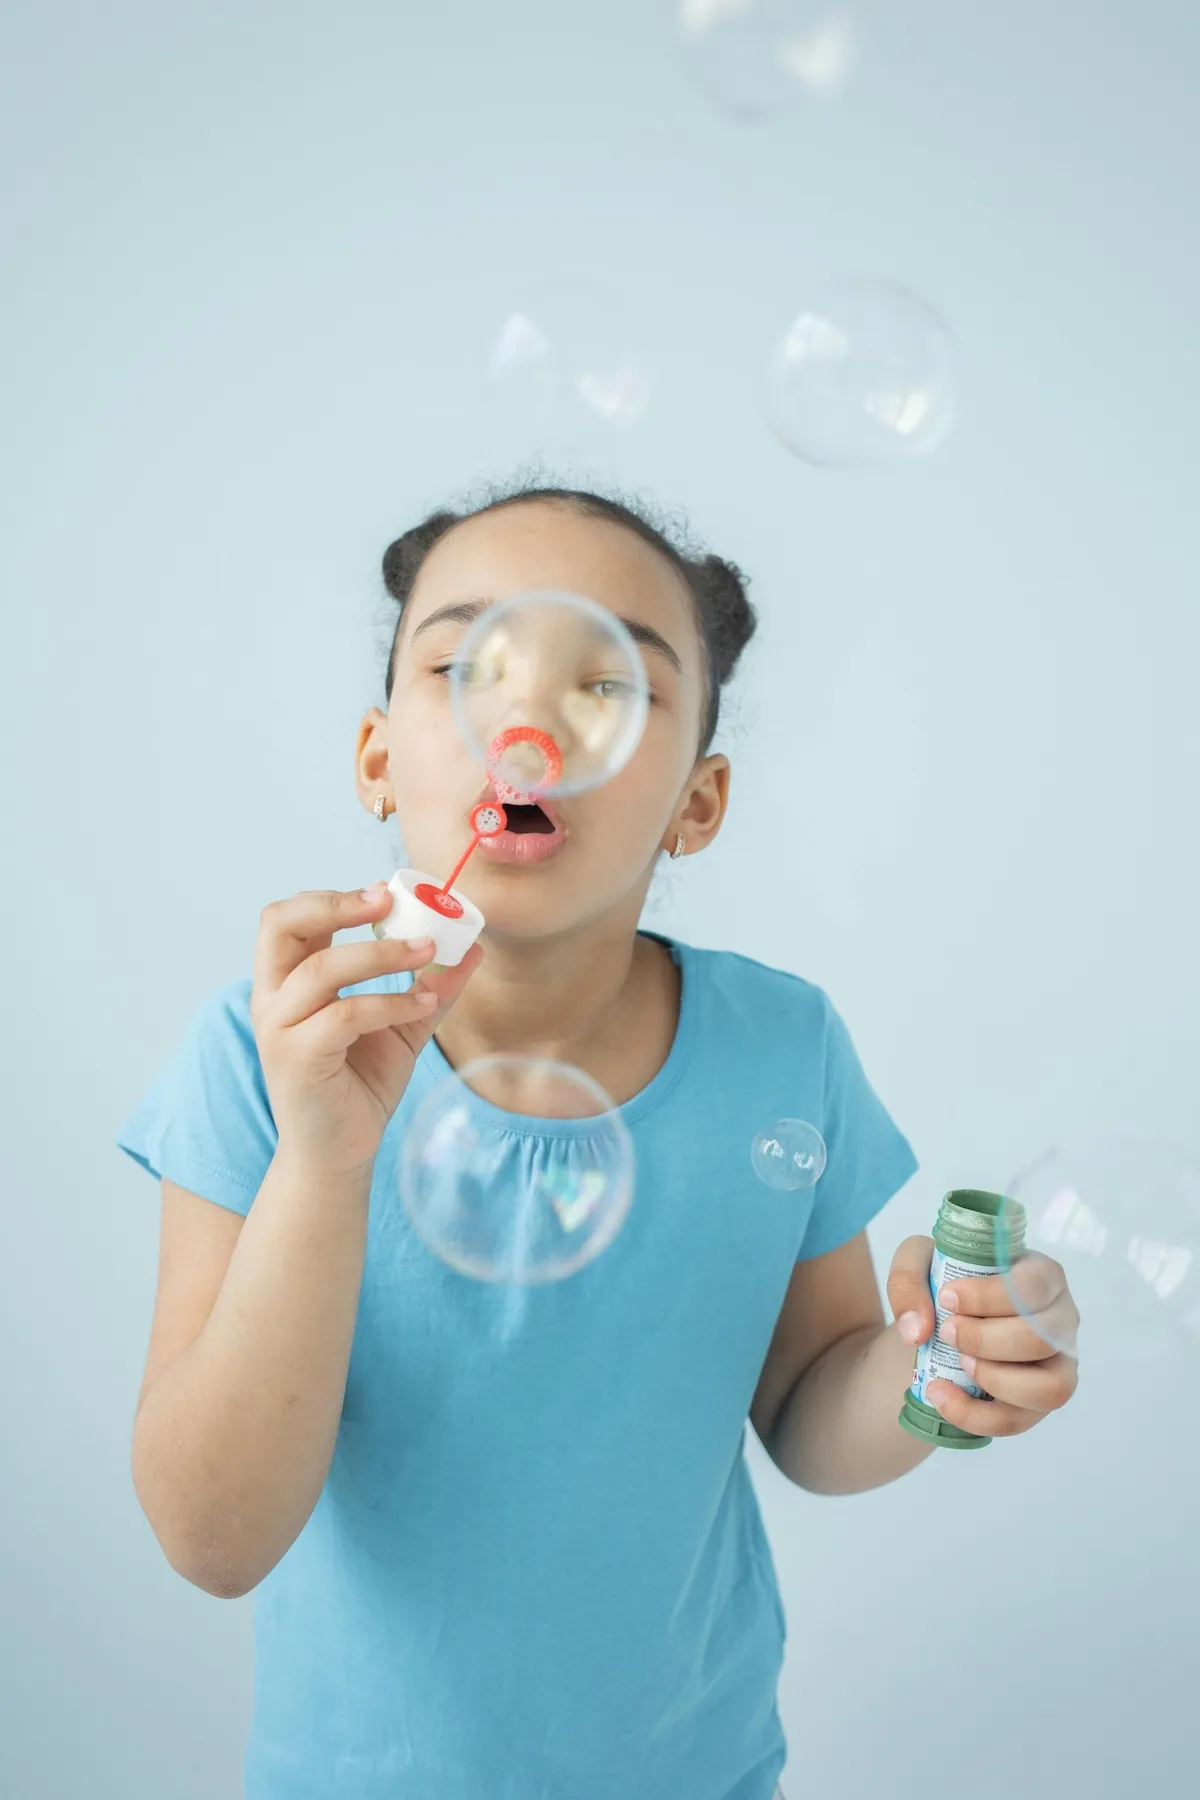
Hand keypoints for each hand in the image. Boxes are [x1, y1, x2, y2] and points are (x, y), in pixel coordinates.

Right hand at [251, 883, 482, 1176]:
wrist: (339, 1155)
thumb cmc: (361, 1086)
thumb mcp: (402, 1026)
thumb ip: (430, 986)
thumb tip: (472, 947)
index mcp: (287, 983)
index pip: (288, 919)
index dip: (332, 897)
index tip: (385, 893)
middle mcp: (272, 1000)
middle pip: (279, 925)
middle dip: (333, 904)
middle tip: (387, 902)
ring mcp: (278, 1030)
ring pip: (320, 969)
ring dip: (380, 954)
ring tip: (428, 951)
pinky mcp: (296, 1060)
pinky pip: (343, 1015)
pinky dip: (388, 1002)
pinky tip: (424, 1004)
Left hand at [887, 1235, 1079, 1437]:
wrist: (938, 1325)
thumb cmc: (944, 1284)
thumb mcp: (916, 1262)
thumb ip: (907, 1281)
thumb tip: (917, 1331)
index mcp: (1042, 1276)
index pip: (1033, 1287)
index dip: (989, 1297)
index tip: (946, 1298)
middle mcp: (1060, 1321)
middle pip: (1042, 1339)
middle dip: (986, 1340)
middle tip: (946, 1332)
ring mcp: (1056, 1366)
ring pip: (1050, 1388)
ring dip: (995, 1380)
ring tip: (958, 1363)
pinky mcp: (1037, 1403)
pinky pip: (1019, 1421)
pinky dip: (976, 1415)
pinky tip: (941, 1395)